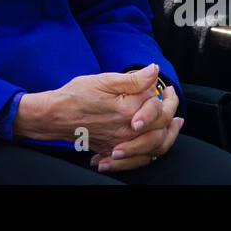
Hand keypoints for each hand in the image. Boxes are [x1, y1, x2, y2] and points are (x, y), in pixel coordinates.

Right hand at [15, 65, 164, 153]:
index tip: (165, 86)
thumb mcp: (104, 80)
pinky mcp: (114, 151)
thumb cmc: (76, 95)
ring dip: (169, 134)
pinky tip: (155, 144)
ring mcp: (122, 143)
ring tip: (175, 123)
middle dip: (171, 110)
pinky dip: (152, 152)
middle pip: (162, 125)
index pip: (158, 104)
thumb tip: (154, 71)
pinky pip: (140, 159)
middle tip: (172, 98)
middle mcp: (129, 129)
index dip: (165, 93)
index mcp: (129, 109)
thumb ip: (133, 79)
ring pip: (156, 145)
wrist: (55, 116)